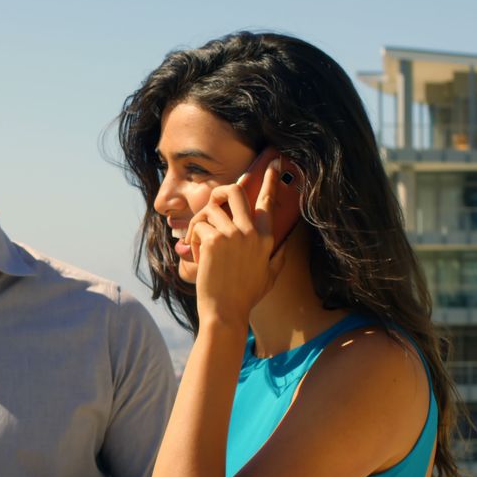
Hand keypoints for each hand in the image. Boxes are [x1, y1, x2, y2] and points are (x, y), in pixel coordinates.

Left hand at [186, 158, 287, 322]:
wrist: (226, 312)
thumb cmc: (244, 297)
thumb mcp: (269, 276)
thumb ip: (277, 258)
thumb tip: (284, 247)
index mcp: (265, 238)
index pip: (268, 201)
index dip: (270, 180)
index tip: (273, 164)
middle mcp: (251, 232)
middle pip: (234, 191)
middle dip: (218, 192)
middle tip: (211, 204)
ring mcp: (233, 235)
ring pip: (210, 209)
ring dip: (199, 222)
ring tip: (197, 241)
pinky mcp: (214, 241)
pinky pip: (198, 226)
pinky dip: (192, 237)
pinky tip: (194, 252)